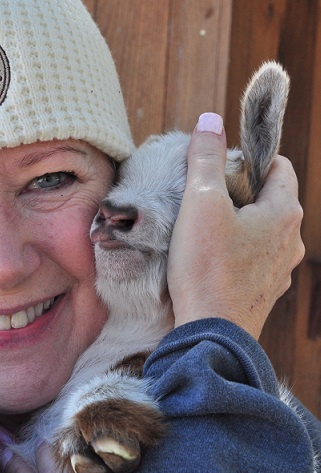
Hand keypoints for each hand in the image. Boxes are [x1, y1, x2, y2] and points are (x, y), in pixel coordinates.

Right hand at [167, 113, 303, 339]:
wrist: (211, 333)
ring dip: (239, 226)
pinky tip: (213, 262)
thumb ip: (206, 158)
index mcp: (284, 212)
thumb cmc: (207, 268)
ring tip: (205, 232)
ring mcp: (279, 270)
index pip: (278, 166)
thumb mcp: (201, 203)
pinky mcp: (264, 293)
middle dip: (241, 193)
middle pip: (271, 200)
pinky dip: (237, 254)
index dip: (249, 160)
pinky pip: (254, 261)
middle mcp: (290, 241)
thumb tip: (210, 120)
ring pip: (262, 232)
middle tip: (206, 199)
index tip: (220, 168)